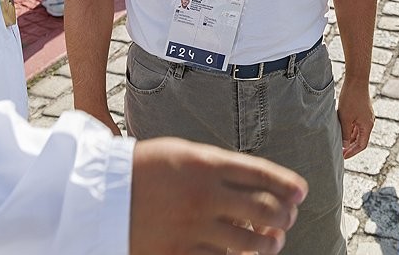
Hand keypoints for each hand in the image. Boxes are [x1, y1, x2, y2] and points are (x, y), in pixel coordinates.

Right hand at [130, 138, 306, 254]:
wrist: (98, 193)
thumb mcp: (182, 153)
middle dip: (284, 215)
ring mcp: (193, 226)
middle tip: (288, 218)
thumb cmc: (142, 168)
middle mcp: (205, 195)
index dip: (287, 184)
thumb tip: (253, 182)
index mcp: (206, 163)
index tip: (301, 192)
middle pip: (264, 209)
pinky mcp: (179, 252)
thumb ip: (217, 166)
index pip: (261, 174)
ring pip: (250, 242)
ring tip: (274, 242)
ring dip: (269, 243)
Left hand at [338, 82, 373, 158]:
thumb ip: (345, 133)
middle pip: (360, 139)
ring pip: (358, 131)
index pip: (362, 145)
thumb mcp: (345, 118)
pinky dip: (350, 129)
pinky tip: (341, 130)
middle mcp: (369, 122)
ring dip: (349, 138)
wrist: (356, 80)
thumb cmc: (351, 98)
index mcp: (367, 126)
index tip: (343, 156)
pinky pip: (357, 124)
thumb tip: (344, 146)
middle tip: (340, 152)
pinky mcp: (362, 111)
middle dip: (351, 146)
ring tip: (339, 142)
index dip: (353, 152)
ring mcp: (366, 116)